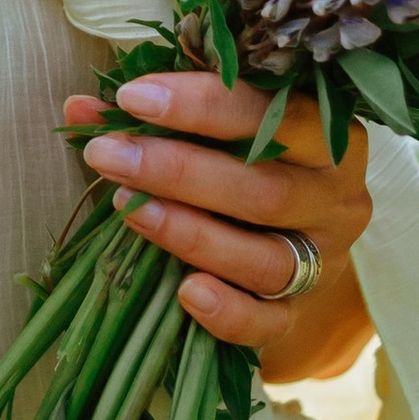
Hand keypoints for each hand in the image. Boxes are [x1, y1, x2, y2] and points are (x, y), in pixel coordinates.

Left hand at [69, 70, 373, 383]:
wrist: (291, 244)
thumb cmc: (245, 164)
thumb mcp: (212, 131)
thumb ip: (157, 116)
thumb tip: (81, 106)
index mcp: (327, 136)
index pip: (273, 112)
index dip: (203, 103)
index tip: (133, 97)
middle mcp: (336, 199)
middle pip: (265, 188)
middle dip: (179, 170)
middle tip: (110, 154)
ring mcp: (322, 262)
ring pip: (266, 258)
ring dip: (191, 233)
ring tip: (129, 208)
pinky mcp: (299, 314)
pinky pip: (268, 322)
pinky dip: (228, 311)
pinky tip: (185, 292)